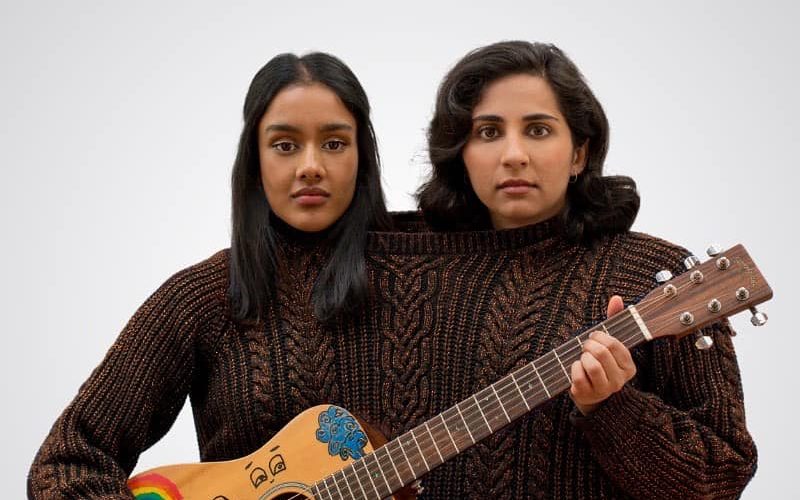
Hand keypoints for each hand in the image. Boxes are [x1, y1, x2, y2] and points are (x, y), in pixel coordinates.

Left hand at [570, 295, 636, 415]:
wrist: (590, 394)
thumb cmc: (600, 363)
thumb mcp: (609, 343)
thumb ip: (614, 320)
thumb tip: (616, 297)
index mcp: (628, 367)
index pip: (615, 345)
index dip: (600, 336)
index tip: (594, 336)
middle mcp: (619, 381)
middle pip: (602, 353)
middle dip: (589, 345)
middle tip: (585, 346)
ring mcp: (603, 390)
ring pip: (592, 365)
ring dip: (582, 356)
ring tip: (583, 357)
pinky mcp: (586, 395)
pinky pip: (578, 375)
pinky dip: (573, 367)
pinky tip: (576, 368)